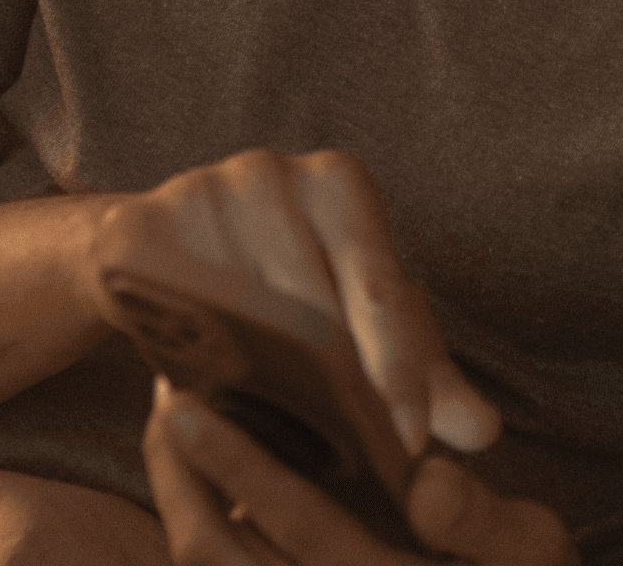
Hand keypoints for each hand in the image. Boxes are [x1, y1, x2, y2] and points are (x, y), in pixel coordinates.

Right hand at [82, 148, 500, 457]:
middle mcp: (274, 171)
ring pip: (244, 304)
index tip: (413, 434)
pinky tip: (212, 389)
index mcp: (340, 185)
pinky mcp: (139, 221)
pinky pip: (174, 300)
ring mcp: (202, 190)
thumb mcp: (352, 323)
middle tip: (364, 450)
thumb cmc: (278, 290)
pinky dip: (194, 348)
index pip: (381, 286)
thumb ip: (419, 369)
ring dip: (267, 372)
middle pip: (314, 297)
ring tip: (291, 428)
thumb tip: (482, 432)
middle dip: (344, 379)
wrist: (150, 261)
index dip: (400, 365)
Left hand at [146, 377, 575, 565]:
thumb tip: (428, 483)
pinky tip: (193, 475)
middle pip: (220, 553)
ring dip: (178, 500)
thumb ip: (483, 521)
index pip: (304, 525)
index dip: (241, 466)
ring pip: (211, 564)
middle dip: (180, 475)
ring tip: (169, 433)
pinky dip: (198, 525)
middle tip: (161, 403)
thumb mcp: (530, 551)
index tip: (190, 407)